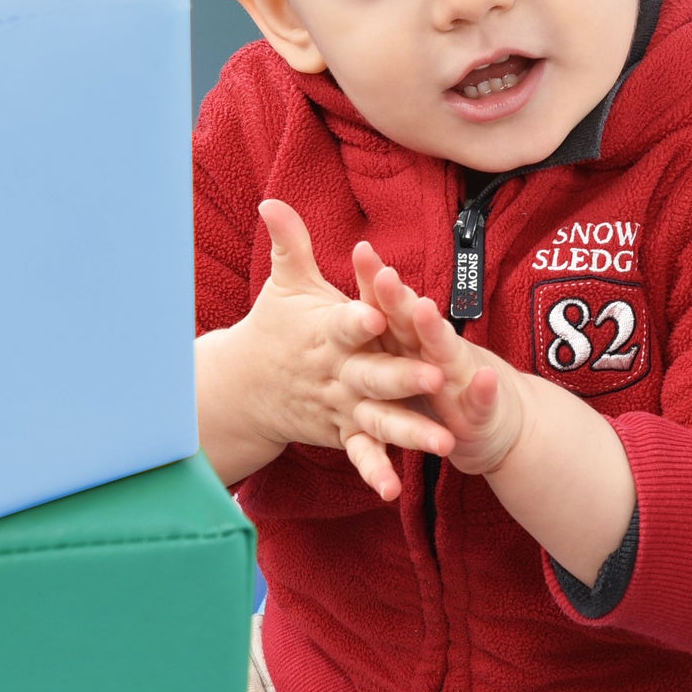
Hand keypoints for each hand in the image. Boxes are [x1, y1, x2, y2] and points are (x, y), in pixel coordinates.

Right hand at [218, 200, 452, 500]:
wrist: (247, 386)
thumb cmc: (275, 327)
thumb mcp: (285, 284)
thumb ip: (291, 243)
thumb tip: (272, 200)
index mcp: (327, 333)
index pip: (345, 323)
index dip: (359, 318)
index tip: (375, 313)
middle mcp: (337, 373)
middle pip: (371, 376)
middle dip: (401, 378)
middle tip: (432, 377)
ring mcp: (341, 407)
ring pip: (378, 421)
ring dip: (409, 434)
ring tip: (444, 444)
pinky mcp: (343, 432)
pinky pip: (362, 455)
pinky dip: (376, 472)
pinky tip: (395, 491)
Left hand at [350, 244, 528, 476]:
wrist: (496, 419)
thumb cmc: (443, 382)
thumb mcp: (408, 354)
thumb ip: (385, 320)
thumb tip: (362, 280)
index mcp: (409, 341)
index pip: (388, 306)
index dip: (374, 281)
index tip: (360, 252)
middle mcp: (433, 352)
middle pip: (411, 322)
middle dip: (397, 299)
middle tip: (383, 274)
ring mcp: (459, 379)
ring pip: (444, 353)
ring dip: (435, 332)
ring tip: (425, 309)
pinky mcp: (480, 412)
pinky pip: (480, 402)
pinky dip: (484, 390)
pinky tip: (486, 378)